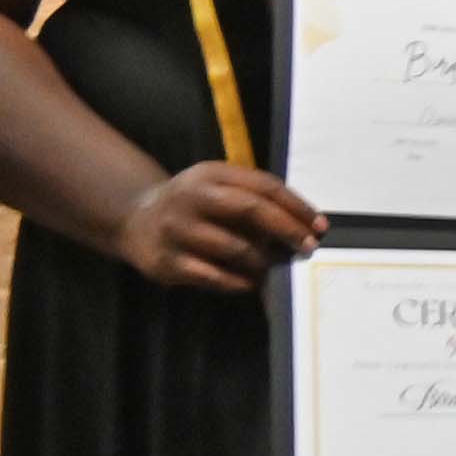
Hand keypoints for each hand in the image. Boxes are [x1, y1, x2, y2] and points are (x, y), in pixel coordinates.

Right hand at [116, 160, 320, 290]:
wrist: (136, 220)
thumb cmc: (195, 205)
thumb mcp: (219, 187)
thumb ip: (254, 197)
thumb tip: (305, 225)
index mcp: (210, 174)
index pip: (264, 186)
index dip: (296, 206)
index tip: (320, 225)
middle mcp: (191, 197)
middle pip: (251, 210)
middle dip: (287, 229)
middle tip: (309, 247)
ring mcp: (176, 229)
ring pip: (235, 247)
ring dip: (264, 260)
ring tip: (276, 266)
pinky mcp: (166, 261)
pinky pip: (214, 276)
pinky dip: (239, 281)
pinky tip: (252, 282)